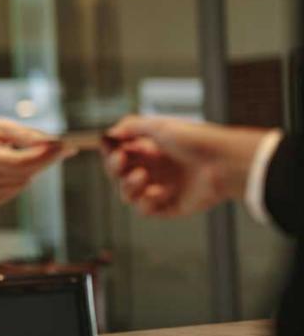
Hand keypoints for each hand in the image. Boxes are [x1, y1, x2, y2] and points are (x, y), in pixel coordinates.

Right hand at [0, 117, 72, 206]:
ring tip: (11, 152)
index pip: (20, 163)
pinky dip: (19, 177)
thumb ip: (28, 136)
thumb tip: (59, 145)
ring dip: (30, 167)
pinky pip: (16, 188)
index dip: (45, 156)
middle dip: (46, 160)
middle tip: (60, 146)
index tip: (65, 146)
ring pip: (24, 182)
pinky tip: (4, 166)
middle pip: (25, 174)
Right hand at [104, 116, 270, 216]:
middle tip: (122, 160)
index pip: (118, 155)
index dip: (111, 153)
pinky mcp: (169, 206)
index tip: (113, 148)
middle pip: (118, 176)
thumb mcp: (160, 125)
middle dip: (114, 168)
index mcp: (149, 151)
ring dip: (128, 186)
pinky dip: (146, 202)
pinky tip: (159, 192)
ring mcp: (160, 189)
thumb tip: (110, 134)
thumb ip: (132, 126)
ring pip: (127, 195)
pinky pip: (145, 210)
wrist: (225, 161)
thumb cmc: (196, 140)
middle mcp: (153, 170)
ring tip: (142, 177)